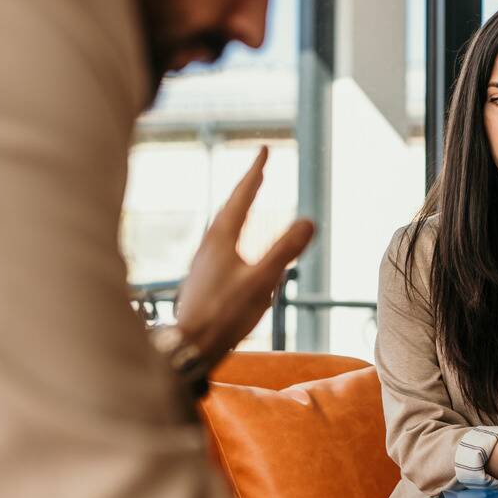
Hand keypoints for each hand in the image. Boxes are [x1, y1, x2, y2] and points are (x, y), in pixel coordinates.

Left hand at [175, 147, 314, 356]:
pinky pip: (223, 245)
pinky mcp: (205, 280)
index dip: (255, 173)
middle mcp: (209, 246)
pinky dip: (235, 233)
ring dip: (239, 210)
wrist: (190, 347)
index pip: (242, 197)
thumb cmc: (223, 315)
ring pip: (224, 227)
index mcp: (221, 239)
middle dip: (247, 188)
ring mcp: (204, 263)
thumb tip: (308, 220)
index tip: (264, 150)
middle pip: (230, 208)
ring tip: (248, 202)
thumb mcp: (261, 281)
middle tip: (259, 169)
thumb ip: (284, 250)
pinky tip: (238, 248)